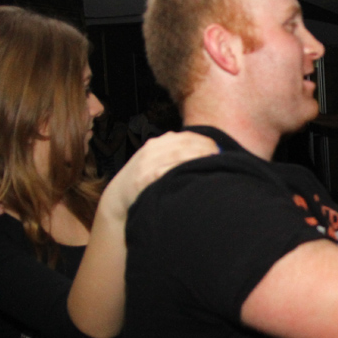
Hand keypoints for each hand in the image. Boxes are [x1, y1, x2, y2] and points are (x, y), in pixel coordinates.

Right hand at [103, 131, 218, 213]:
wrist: (117, 200)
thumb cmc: (142, 181)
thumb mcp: (154, 161)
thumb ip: (172, 153)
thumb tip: (202, 148)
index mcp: (156, 144)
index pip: (185, 137)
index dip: (204, 141)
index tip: (218, 148)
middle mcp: (151, 151)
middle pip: (183, 144)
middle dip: (204, 148)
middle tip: (220, 155)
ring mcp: (146, 164)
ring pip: (177, 156)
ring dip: (196, 157)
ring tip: (212, 162)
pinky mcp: (143, 180)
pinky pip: (165, 172)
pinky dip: (180, 170)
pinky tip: (193, 174)